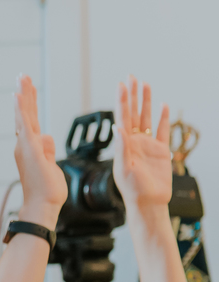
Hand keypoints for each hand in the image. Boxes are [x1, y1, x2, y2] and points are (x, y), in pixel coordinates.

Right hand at [12, 75, 66, 225]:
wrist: (43, 206)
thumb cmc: (47, 192)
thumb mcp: (52, 166)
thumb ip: (48, 151)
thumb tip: (48, 136)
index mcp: (31, 149)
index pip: (31, 122)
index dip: (29, 105)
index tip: (27, 90)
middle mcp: (25, 145)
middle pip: (25, 115)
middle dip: (25, 94)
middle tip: (23, 76)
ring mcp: (25, 147)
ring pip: (24, 116)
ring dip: (23, 96)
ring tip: (22, 79)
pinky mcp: (29, 149)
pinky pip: (24, 126)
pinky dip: (20, 110)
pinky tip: (18, 97)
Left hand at [113, 78, 172, 213]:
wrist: (149, 203)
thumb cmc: (134, 191)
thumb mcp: (124, 169)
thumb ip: (122, 148)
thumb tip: (118, 128)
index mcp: (124, 144)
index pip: (122, 117)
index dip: (122, 100)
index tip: (121, 85)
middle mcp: (134, 142)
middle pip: (133, 113)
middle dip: (132, 95)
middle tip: (131, 77)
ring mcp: (147, 145)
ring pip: (146, 118)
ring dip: (146, 102)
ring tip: (145, 85)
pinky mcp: (160, 152)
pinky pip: (162, 131)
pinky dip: (162, 118)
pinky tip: (163, 106)